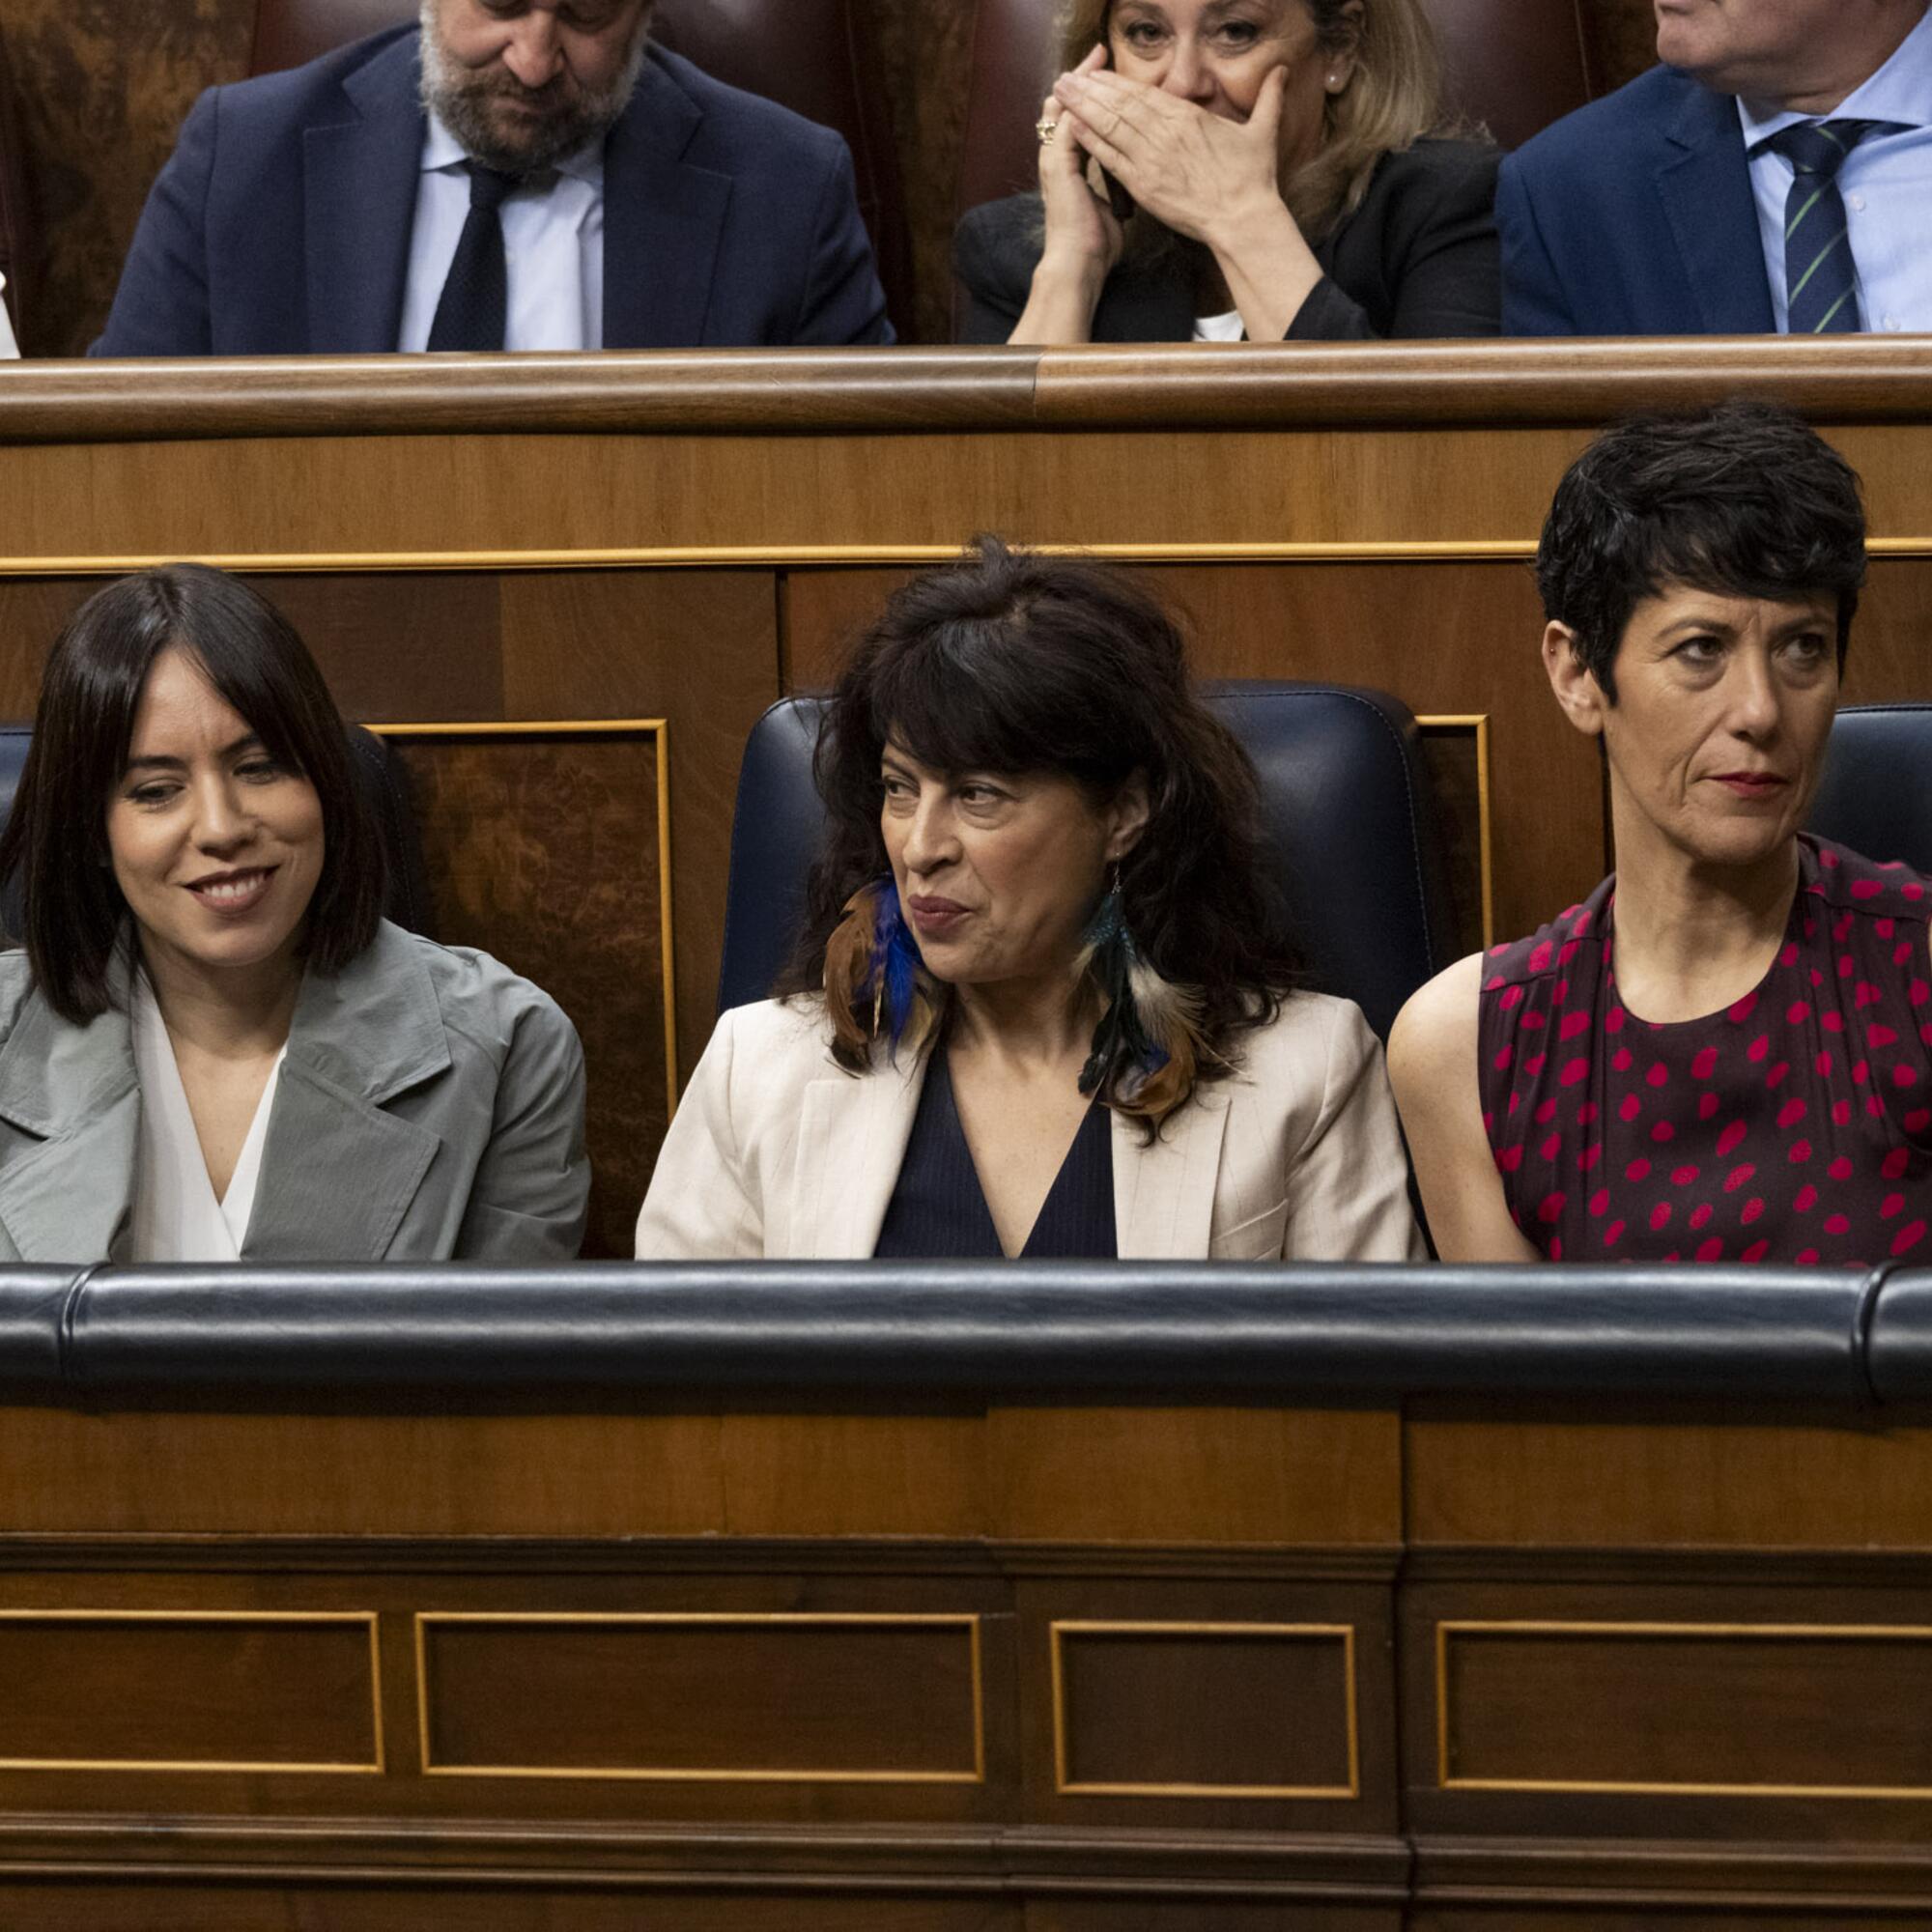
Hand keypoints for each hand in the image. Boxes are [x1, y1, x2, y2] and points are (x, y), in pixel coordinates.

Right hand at [1035, 45, 1123, 283]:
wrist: (1079, 265)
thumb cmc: (1095, 246)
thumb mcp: (1111, 206)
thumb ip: (1116, 186)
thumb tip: (1136, 181)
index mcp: (1069, 167)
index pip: (1078, 120)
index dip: (1092, 97)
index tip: (1108, 77)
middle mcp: (1057, 159)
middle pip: (1066, 106)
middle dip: (1085, 79)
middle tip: (1100, 54)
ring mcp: (1054, 161)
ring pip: (1062, 108)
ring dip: (1080, 83)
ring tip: (1094, 59)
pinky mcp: (1057, 165)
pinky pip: (1066, 123)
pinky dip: (1079, 103)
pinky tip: (1093, 86)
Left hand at [1051, 63, 1291, 250]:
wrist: (1243, 218)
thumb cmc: (1254, 179)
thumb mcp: (1262, 132)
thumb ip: (1269, 99)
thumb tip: (1283, 71)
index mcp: (1188, 117)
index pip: (1144, 93)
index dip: (1116, 82)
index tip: (1096, 73)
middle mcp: (1166, 132)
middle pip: (1120, 103)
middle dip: (1090, 88)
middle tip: (1066, 76)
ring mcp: (1152, 158)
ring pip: (1110, 124)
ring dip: (1082, 107)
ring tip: (1060, 93)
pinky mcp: (1144, 184)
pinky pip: (1111, 157)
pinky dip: (1090, 140)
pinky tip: (1071, 126)